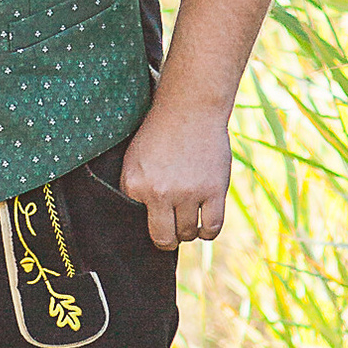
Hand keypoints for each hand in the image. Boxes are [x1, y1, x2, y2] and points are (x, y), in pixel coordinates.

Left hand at [118, 98, 231, 250]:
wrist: (189, 108)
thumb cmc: (160, 135)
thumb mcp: (133, 161)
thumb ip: (134, 192)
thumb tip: (142, 225)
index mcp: (134, 184)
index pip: (139, 226)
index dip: (148, 227)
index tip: (155, 223)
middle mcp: (159, 191)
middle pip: (165, 237)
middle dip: (168, 238)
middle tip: (172, 231)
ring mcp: (188, 192)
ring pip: (188, 233)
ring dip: (188, 232)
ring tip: (188, 220)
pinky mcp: (214, 190)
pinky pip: (212, 228)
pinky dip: (207, 232)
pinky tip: (204, 226)